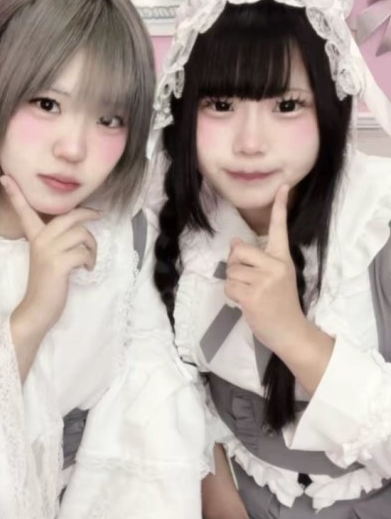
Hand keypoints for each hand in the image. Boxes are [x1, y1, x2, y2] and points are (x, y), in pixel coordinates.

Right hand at [2, 175, 100, 338]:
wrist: (37, 310)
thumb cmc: (47, 284)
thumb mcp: (47, 257)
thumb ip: (56, 241)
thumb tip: (77, 228)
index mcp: (34, 237)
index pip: (24, 211)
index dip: (15, 193)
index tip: (5, 176)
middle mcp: (39, 241)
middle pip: (69, 216)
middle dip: (87, 213)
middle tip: (99, 214)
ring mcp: (48, 252)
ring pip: (81, 234)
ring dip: (92, 246)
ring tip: (89, 259)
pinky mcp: (58, 264)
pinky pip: (84, 252)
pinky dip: (90, 260)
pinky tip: (86, 269)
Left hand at [224, 185, 305, 354]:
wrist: (290, 331)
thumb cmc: (280, 304)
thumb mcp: (276, 277)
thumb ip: (258, 259)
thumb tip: (234, 242)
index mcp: (283, 258)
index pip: (280, 228)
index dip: (279, 206)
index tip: (282, 186)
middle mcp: (276, 266)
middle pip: (238, 250)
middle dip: (234, 264)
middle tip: (247, 280)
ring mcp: (265, 281)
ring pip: (231, 270)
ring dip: (234, 282)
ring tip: (250, 293)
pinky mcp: (253, 296)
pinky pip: (229, 285)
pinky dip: (231, 295)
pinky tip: (245, 302)